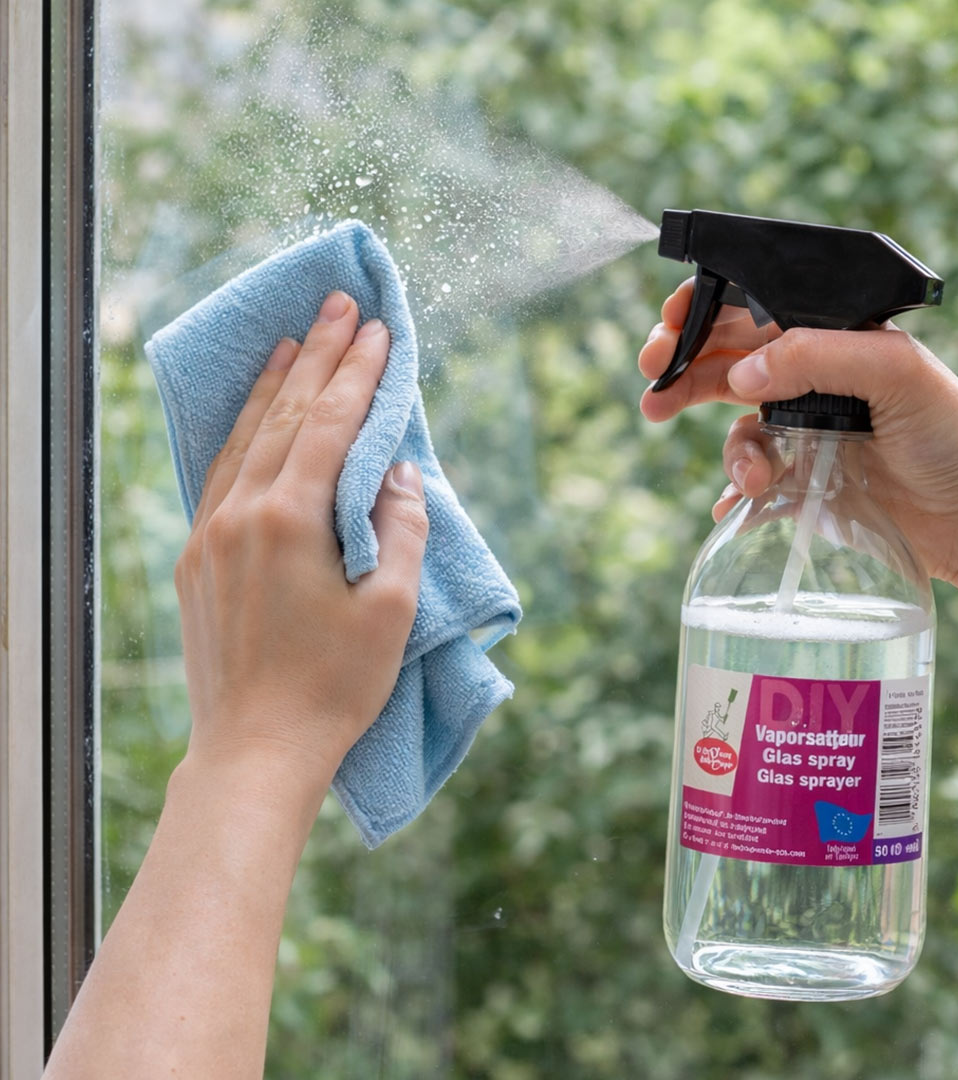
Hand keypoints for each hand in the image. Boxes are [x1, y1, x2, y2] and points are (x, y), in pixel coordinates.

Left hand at [175, 290, 428, 791]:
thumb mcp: (391, 611)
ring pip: (245, 438)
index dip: (358, 374)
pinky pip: (219, 473)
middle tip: (341, 305)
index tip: (379, 330)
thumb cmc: (333, 689)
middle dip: (317, 357)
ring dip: (273, 384)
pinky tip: (253, 412)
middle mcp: (240, 514)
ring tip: (294, 337)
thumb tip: (400, 470)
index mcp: (290, 522)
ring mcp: (210, 534)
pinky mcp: (196, 558)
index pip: (330, 426)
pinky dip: (241, 433)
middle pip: (285, 416)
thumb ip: (401, 528)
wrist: (254, 752)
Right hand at [639, 277, 957, 594]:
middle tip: (653, 374)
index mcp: (830, 335)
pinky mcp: (796, 477)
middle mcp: (809, 376)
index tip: (672, 320)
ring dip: (721, 440)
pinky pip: (747, 475)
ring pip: (731, 420)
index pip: (755, 306)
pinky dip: (736, 489)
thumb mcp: (896, 373)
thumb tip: (745, 372)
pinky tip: (740, 503)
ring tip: (744, 472)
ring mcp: (798, 427)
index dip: (706, 307)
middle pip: (725, 358)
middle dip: (681, 362)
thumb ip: (819, 357)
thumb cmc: (951, 431)